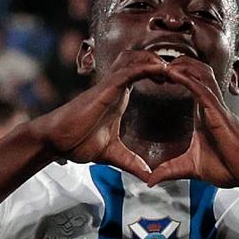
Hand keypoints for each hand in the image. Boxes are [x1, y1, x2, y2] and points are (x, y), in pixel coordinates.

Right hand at [31, 53, 173, 178]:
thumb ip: (131, 163)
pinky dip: (146, 68)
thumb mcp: (112, 155)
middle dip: (162, 63)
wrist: (57, 141)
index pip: (143, 76)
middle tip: (182, 72)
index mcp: (118, 97)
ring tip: (176, 68)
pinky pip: (129, 71)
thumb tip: (148, 176)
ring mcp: (110, 85)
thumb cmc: (78, 143)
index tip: (179, 80)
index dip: (161, 74)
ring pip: (137, 61)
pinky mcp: (105, 88)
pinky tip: (162, 69)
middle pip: (142, 62)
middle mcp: (116, 87)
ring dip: (156, 61)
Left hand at [146, 59, 238, 187]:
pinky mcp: (219, 113)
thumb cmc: (229, 168)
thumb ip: (170, 171)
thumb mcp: (192, 169)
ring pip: (200, 73)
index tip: (152, 72)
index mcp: (203, 112)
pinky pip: (203, 89)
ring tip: (160, 62)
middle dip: (174, 63)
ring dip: (180, 65)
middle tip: (152, 63)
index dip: (172, 73)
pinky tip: (172, 73)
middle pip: (194, 71)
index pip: (188, 83)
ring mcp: (216, 107)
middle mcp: (209, 104)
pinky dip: (187, 79)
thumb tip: (150, 181)